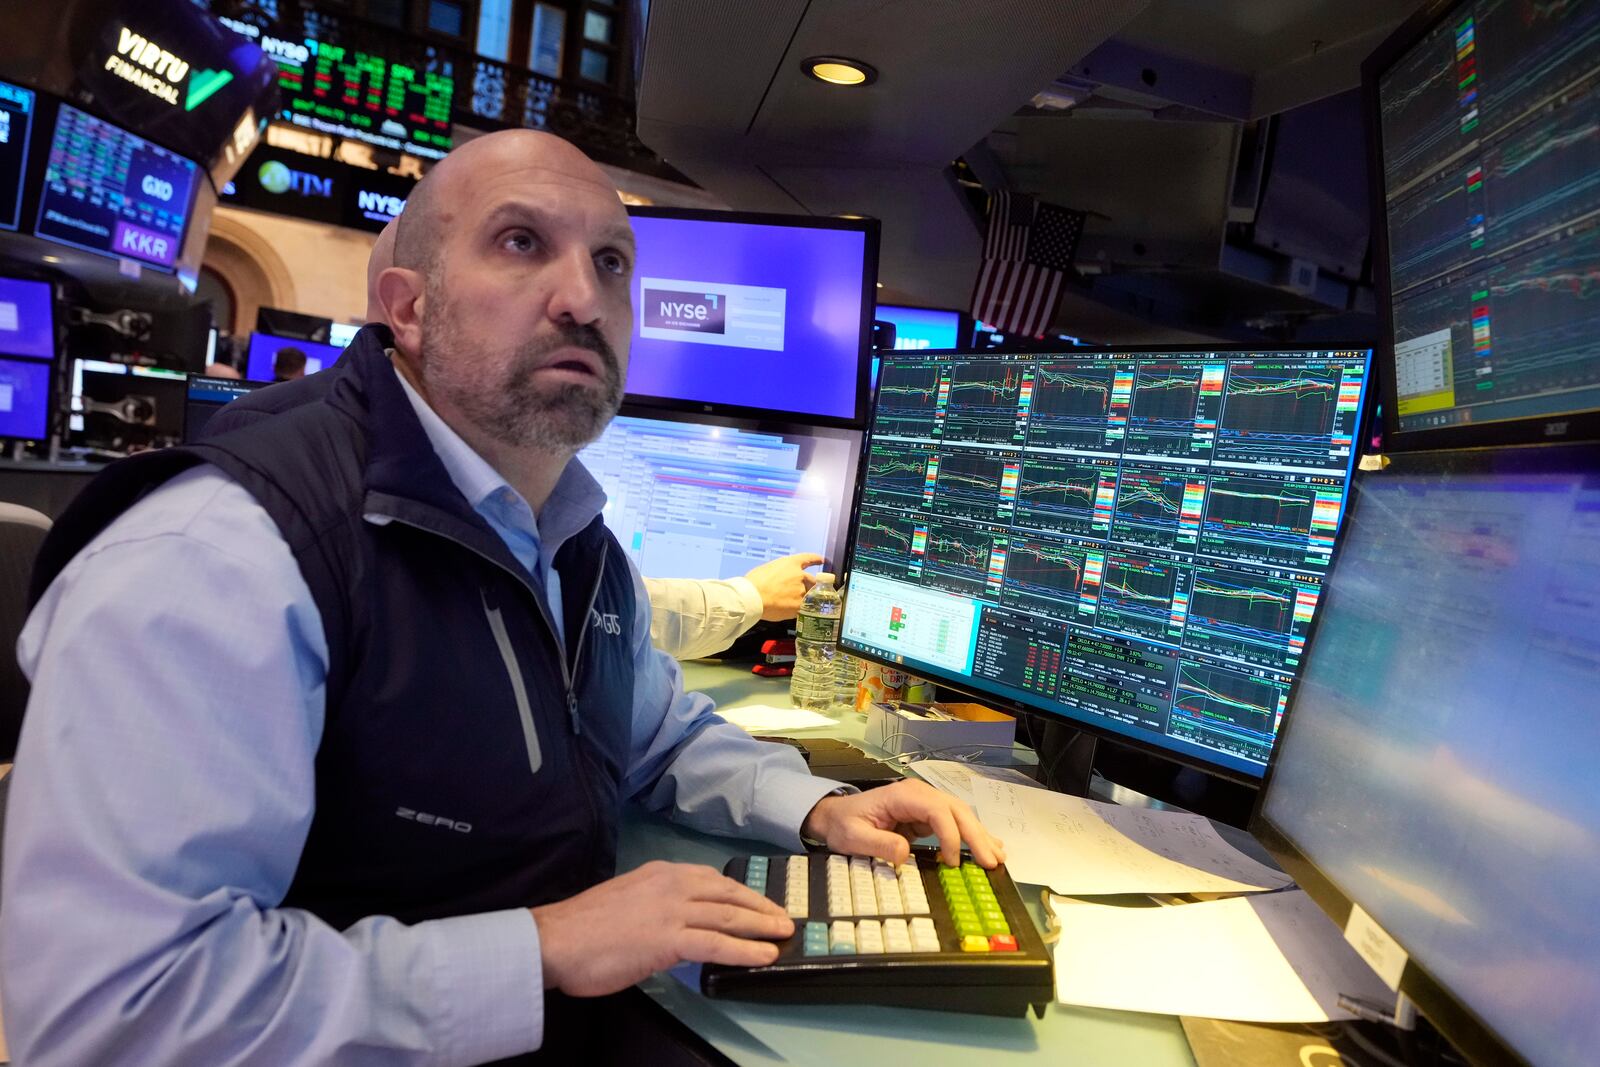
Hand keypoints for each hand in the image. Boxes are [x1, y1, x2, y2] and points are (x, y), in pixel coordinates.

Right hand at [531, 861, 793, 997]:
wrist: (554, 940)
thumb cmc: (583, 928)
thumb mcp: (626, 901)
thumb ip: (655, 906)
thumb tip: (676, 926)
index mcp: (660, 873)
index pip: (711, 879)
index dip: (740, 892)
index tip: (759, 902)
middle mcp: (671, 884)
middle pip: (728, 894)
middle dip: (759, 907)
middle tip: (783, 919)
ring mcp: (671, 910)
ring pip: (728, 916)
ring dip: (761, 926)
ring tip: (783, 935)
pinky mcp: (668, 938)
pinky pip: (716, 944)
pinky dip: (745, 950)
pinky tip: (764, 956)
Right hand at [743, 553, 824, 621]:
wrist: (753, 597)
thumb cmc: (755, 583)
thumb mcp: (767, 569)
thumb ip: (779, 572)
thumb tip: (780, 578)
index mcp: (791, 564)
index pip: (808, 559)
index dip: (815, 559)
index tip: (821, 560)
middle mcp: (800, 576)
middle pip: (812, 580)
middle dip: (809, 585)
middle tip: (801, 591)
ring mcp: (801, 591)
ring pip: (808, 596)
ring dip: (802, 599)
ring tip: (789, 603)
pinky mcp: (799, 606)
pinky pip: (803, 608)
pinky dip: (798, 610)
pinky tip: (789, 611)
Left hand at [800, 779, 1005, 868]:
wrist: (835, 816)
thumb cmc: (843, 824)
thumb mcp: (853, 836)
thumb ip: (878, 843)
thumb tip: (905, 853)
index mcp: (903, 795)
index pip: (938, 811)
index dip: (950, 836)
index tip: (953, 862)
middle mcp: (919, 795)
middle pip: (956, 811)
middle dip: (976, 835)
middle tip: (992, 861)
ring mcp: (925, 804)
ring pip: (961, 816)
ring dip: (980, 836)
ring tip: (999, 856)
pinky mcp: (927, 816)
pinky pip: (954, 824)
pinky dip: (972, 835)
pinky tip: (989, 845)